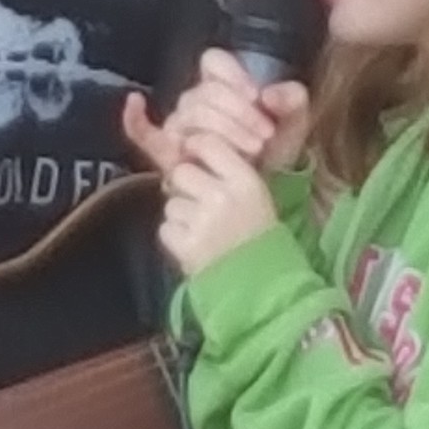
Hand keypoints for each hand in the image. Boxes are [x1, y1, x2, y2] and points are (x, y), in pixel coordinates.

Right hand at [124, 49, 309, 181]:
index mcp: (224, 84)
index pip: (213, 62)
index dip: (233, 75)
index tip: (256, 97)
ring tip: (252, 150)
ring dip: (221, 131)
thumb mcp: (295, 124)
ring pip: (188, 117)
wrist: (270, 190)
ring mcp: (181, 127)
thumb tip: (269, 95)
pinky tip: (135, 103)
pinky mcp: (169, 154)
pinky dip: (135, 119)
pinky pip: (143, 133)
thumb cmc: (278, 151)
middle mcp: (197, 102)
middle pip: (203, 93)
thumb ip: (292, 101)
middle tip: (264, 137)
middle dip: (237, 114)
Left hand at [159, 130, 276, 276]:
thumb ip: (226, 172)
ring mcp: (202, 222)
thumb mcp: (253, 195)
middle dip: (183, 185)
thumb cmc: (258, 236)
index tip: (193, 156)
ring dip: (180, 215)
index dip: (194, 148)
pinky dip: (175, 237)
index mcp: (245, 181)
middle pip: (181, 172)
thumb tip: (187, 151)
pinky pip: (165, 229)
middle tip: (197, 201)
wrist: (263, 284)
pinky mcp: (187, 246)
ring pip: (171, 204)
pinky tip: (193, 244)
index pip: (208, 144)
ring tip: (200, 229)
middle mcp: (222, 197)